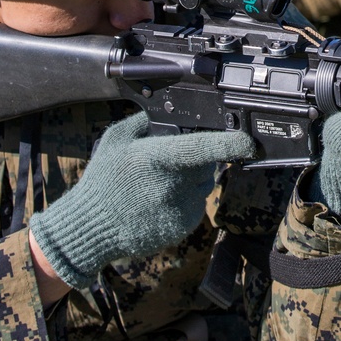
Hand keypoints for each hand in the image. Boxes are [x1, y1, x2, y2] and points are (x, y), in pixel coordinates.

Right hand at [30, 113, 255, 290]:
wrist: (92, 228)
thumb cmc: (102, 181)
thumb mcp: (115, 140)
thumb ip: (143, 122)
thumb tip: (165, 111)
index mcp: (156, 159)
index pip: (202, 148)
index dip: (230, 144)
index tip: (248, 142)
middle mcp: (171, 184)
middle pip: (206, 165)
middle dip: (198, 159)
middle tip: (171, 162)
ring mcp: (178, 208)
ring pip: (203, 185)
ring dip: (192, 180)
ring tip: (160, 184)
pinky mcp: (181, 227)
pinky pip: (196, 206)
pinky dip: (186, 200)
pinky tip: (160, 201)